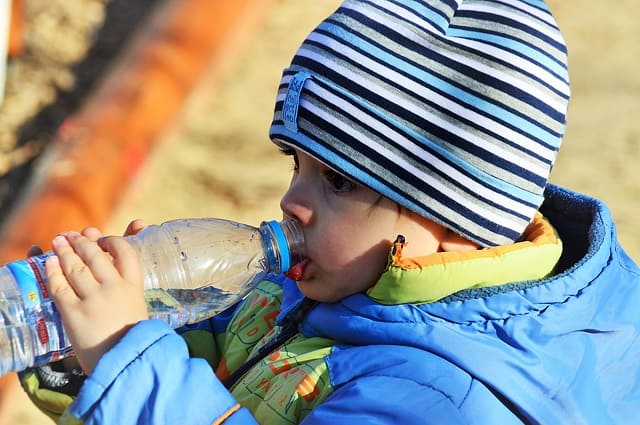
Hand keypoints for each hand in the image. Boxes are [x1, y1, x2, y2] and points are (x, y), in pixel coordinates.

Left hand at [45, 228, 147, 374]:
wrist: (124, 364)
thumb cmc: (134, 337)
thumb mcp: (138, 307)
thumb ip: (130, 288)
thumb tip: (128, 266)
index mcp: (134, 286)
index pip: (125, 252)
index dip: (113, 241)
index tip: (103, 239)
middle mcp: (114, 288)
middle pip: (96, 255)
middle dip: (82, 242)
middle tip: (71, 235)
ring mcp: (94, 299)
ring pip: (76, 267)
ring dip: (65, 252)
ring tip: (58, 242)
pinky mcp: (74, 313)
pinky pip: (60, 286)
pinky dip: (53, 272)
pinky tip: (50, 263)